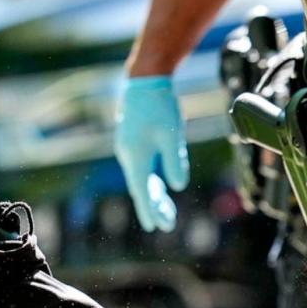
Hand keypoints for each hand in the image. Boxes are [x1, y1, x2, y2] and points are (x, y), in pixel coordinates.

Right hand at [113, 76, 186, 232]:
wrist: (145, 80)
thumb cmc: (160, 106)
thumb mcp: (172, 135)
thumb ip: (175, 161)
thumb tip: (177, 186)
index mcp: (136, 156)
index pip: (143, 192)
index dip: (152, 210)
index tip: (160, 227)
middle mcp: (128, 155)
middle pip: (141, 188)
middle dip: (154, 207)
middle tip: (166, 225)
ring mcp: (129, 148)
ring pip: (141, 179)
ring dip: (153, 195)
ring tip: (166, 211)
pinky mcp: (133, 142)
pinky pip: (141, 169)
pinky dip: (150, 181)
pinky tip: (159, 187)